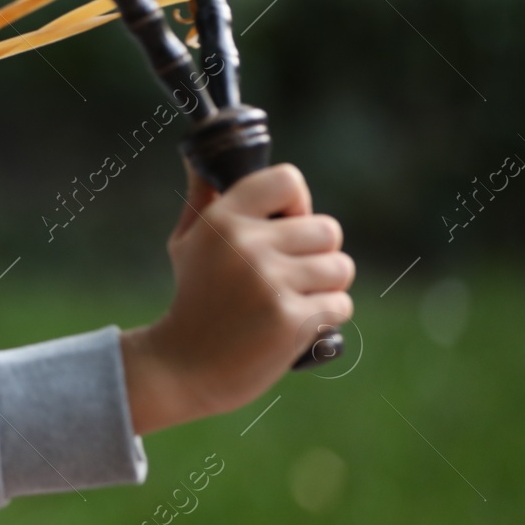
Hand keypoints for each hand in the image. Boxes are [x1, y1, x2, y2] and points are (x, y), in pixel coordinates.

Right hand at [118, 159, 355, 434]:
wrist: (183, 365)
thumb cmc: (193, 298)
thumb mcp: (188, 243)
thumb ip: (204, 199)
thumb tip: (198, 158)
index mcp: (223, 218)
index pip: (288, 180)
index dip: (297, 204)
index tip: (283, 227)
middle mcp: (247, 244)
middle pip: (327, 229)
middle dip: (317, 254)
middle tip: (289, 276)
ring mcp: (269, 281)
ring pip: (340, 268)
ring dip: (326, 287)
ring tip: (292, 300)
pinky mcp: (290, 318)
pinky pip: (340, 304)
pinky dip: (325, 317)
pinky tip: (295, 325)